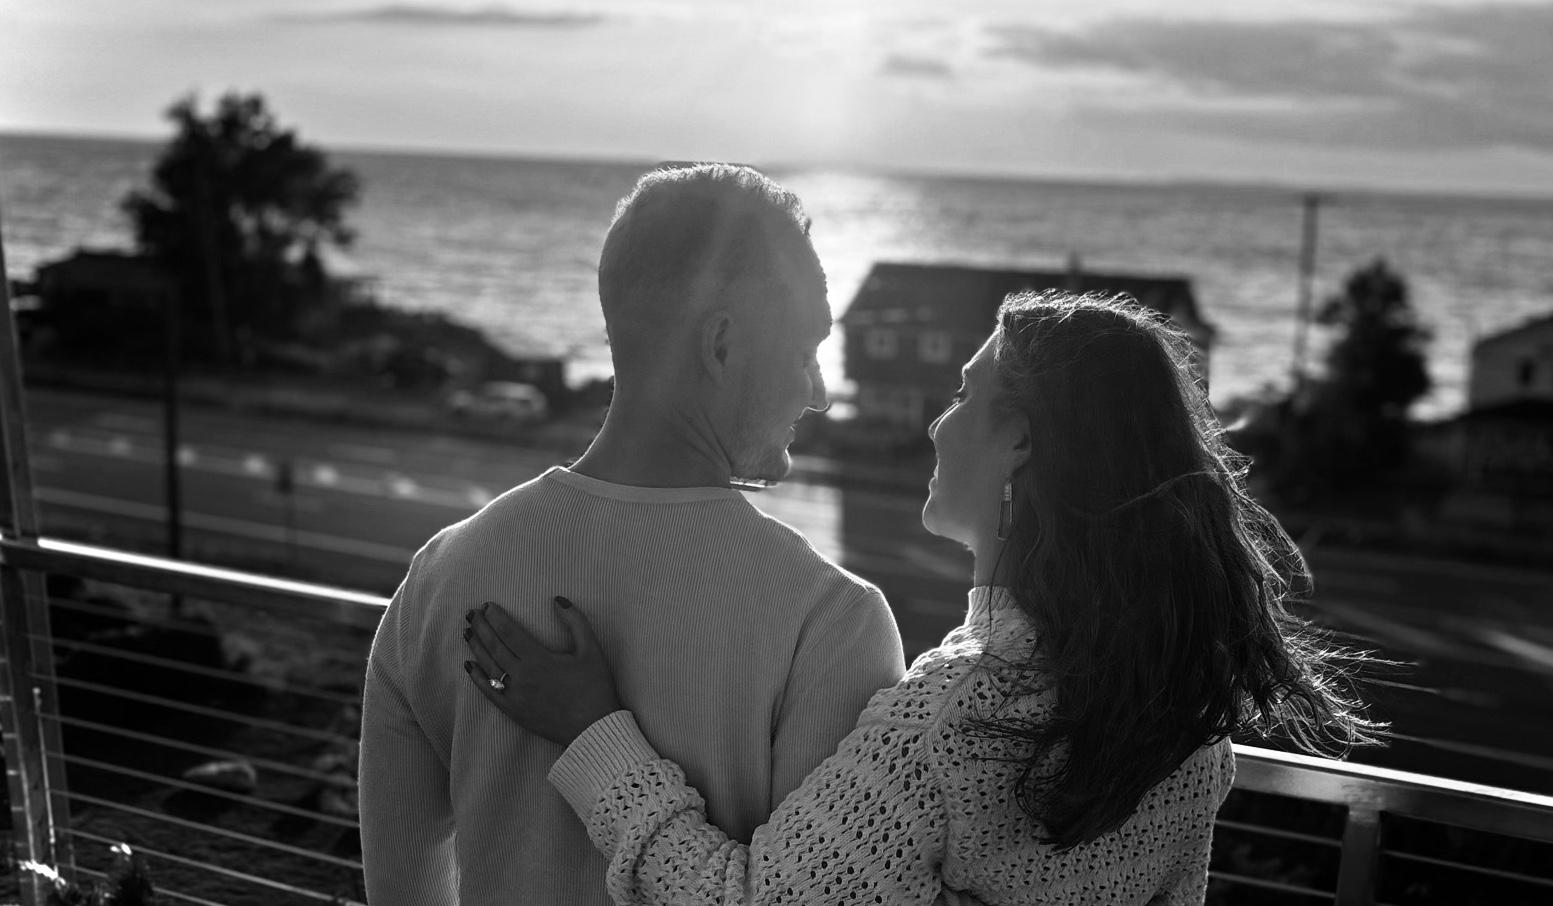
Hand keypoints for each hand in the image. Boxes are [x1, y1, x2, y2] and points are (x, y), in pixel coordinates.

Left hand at [464, 597, 622, 746]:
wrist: (594, 729)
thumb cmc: (596, 688)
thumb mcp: (592, 650)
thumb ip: (576, 621)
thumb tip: (558, 600)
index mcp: (539, 660)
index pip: (509, 632)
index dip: (496, 617)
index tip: (487, 605)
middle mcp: (522, 677)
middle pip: (494, 647)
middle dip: (481, 627)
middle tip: (471, 613)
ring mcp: (515, 696)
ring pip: (488, 667)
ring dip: (476, 648)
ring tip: (467, 632)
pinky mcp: (513, 711)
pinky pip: (489, 692)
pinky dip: (477, 677)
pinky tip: (469, 665)